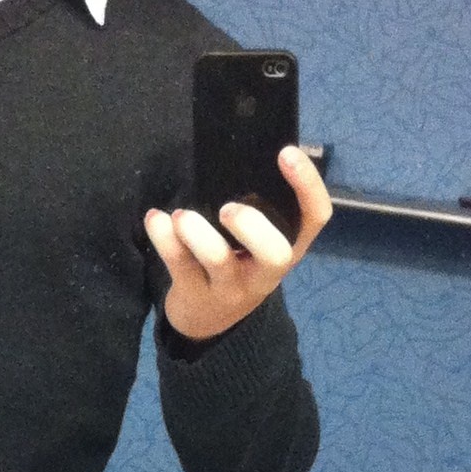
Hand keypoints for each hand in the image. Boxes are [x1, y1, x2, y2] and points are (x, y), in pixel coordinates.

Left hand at [146, 146, 331, 341]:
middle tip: (228, 208)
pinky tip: (156, 218)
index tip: (286, 152)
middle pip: (276, 254)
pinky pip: (179, 266)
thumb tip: (239, 150)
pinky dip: (163, 239)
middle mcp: (266, 270)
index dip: (307, 186)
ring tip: (181, 216)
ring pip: (219, 262)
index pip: (315, 218)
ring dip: (198, 235)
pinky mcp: (196, 294)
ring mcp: (231, 286)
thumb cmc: (238, 262)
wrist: (210, 321)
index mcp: (289, 246)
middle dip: (253, 227)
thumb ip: (257, 206)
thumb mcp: (257, 241)